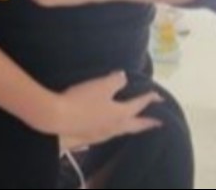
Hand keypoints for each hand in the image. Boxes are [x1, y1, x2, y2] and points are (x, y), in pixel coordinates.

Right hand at [47, 72, 162, 147]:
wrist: (56, 118)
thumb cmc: (81, 100)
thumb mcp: (101, 85)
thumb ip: (115, 81)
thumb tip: (123, 78)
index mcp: (121, 114)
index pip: (139, 105)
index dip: (149, 98)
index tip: (158, 97)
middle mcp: (114, 127)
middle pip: (134, 125)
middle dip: (146, 123)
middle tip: (157, 123)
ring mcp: (101, 134)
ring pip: (121, 132)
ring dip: (129, 128)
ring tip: (132, 126)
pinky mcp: (88, 137)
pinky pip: (107, 135)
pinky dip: (113, 131)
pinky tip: (107, 131)